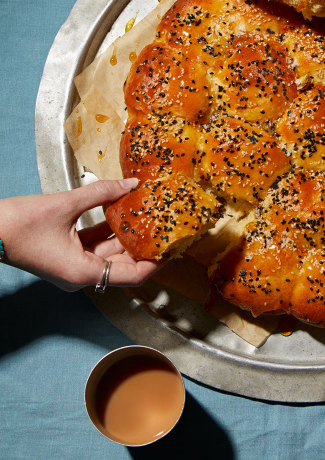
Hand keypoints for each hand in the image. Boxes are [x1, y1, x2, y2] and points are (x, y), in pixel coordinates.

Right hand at [0, 178, 159, 291]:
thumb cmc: (18, 225)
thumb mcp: (66, 204)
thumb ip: (102, 193)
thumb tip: (130, 184)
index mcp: (83, 273)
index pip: (133, 276)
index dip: (154, 262)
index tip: (171, 246)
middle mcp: (80, 275)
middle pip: (123, 265)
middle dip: (143, 245)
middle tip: (163, 226)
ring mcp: (72, 266)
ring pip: (108, 253)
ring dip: (125, 236)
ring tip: (147, 215)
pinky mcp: (65, 255)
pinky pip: (93, 246)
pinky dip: (107, 232)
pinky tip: (121, 212)